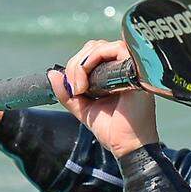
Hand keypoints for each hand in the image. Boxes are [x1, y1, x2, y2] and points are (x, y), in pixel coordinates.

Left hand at [49, 39, 157, 157]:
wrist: (127, 145)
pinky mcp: (137, 70)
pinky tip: (88, 83)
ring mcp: (131, 68)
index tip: (72, 88)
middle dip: (76, 64)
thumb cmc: (113, 130)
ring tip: (80, 89)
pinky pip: (116, 49)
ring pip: (101, 46)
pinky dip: (95, 59)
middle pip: (94, 46)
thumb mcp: (83, 108)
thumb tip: (53, 74)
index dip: (76, 65)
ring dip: (82, 64)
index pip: (92, 53)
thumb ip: (67, 93)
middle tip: (75, 89)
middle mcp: (123, 68)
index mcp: (114, 75)